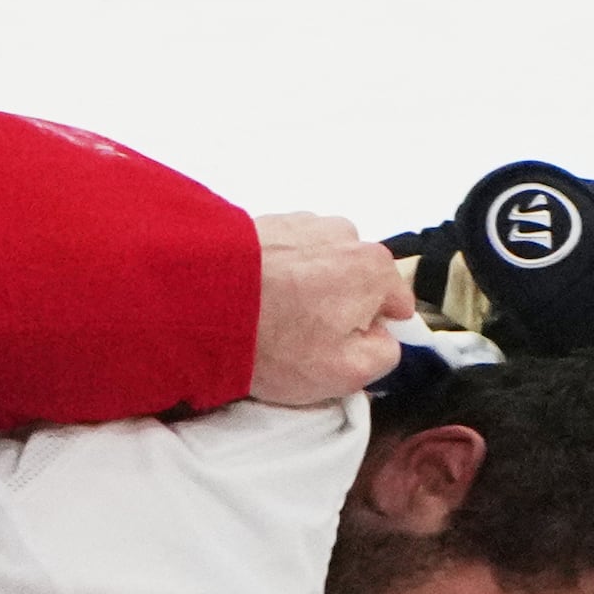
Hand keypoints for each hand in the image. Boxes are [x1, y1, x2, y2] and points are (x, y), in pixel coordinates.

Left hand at [250, 212, 413, 405]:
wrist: (199, 301)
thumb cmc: (277, 342)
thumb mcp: (347, 372)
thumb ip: (384, 355)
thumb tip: (382, 337)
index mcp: (375, 267)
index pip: (395, 302)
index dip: (372, 330)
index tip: (343, 346)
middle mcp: (345, 234)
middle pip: (355, 279)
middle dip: (336, 306)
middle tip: (300, 335)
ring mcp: (302, 223)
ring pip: (318, 263)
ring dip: (303, 286)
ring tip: (270, 315)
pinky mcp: (264, 221)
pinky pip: (283, 254)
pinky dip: (273, 272)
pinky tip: (252, 296)